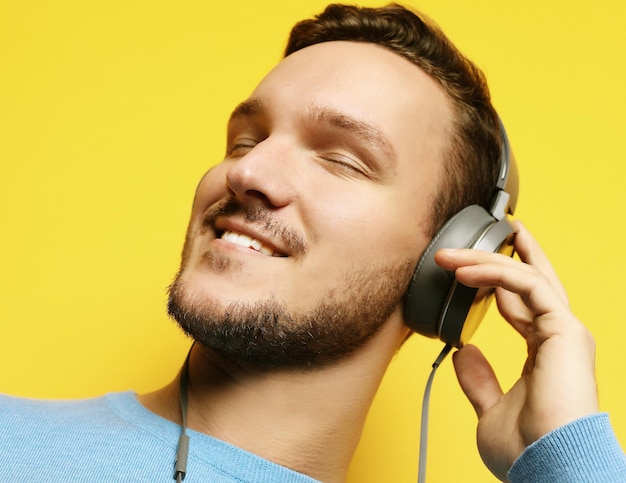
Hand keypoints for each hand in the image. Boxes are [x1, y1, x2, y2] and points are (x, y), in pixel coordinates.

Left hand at [435, 221, 597, 480]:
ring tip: (449, 257)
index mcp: (544, 352)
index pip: (523, 302)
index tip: (473, 268)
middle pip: (530, 280)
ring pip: (524, 277)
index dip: (498, 281)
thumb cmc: (526, 449)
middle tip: (471, 239)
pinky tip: (466, 272)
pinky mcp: (564, 329)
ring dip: (484, 261)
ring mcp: (563, 330)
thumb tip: (462, 353)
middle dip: (500, 255)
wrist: (547, 468)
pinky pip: (527, 286)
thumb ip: (477, 380)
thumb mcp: (489, 409)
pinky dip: (496, 274)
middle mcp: (557, 335)